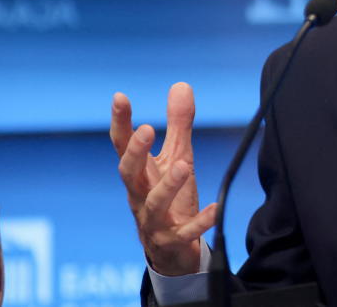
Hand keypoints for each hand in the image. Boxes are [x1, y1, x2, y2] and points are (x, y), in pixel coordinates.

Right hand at [110, 82, 216, 275]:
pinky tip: (216, 208)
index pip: (123, 146)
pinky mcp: (173, 240)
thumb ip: (178, 124)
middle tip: (145, 130)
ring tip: (184, 165)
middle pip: (129, 174)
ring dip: (168, 185)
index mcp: (139, 174)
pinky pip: (185, 232)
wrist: (170, 251)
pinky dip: (200, 221)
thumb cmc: (171, 198)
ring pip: (155, 203)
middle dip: (135, 153)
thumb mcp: (176, 157)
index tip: (119, 97)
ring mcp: (154, 220)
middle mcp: (140, 195)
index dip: (120, 122)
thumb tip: (181, 85)